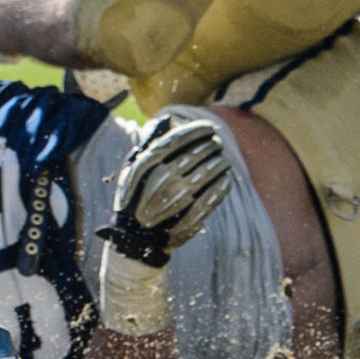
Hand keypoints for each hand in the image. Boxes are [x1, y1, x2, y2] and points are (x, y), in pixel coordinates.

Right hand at [98, 114, 234, 267]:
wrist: (135, 239)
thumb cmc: (134, 197)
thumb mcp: (133, 168)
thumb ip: (150, 143)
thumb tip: (167, 119)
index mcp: (148, 164)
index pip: (179, 139)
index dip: (198, 131)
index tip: (210, 127)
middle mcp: (163, 179)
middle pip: (197, 155)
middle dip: (212, 146)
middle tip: (219, 144)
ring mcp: (177, 200)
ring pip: (208, 174)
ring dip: (220, 164)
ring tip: (225, 160)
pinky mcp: (189, 217)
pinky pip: (213, 197)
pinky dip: (223, 186)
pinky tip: (226, 179)